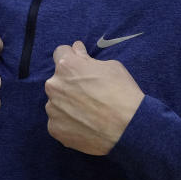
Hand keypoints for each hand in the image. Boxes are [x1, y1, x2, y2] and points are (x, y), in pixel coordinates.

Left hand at [44, 41, 143, 155]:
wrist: (128, 128)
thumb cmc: (122, 92)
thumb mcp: (111, 66)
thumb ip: (87, 58)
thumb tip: (77, 50)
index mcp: (67, 66)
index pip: (60, 53)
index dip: (72, 57)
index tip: (80, 65)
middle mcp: (54, 86)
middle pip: (58, 81)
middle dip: (70, 83)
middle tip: (89, 93)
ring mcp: (52, 109)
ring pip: (57, 103)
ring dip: (68, 104)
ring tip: (89, 112)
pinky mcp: (55, 129)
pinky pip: (59, 122)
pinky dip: (69, 123)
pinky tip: (86, 125)